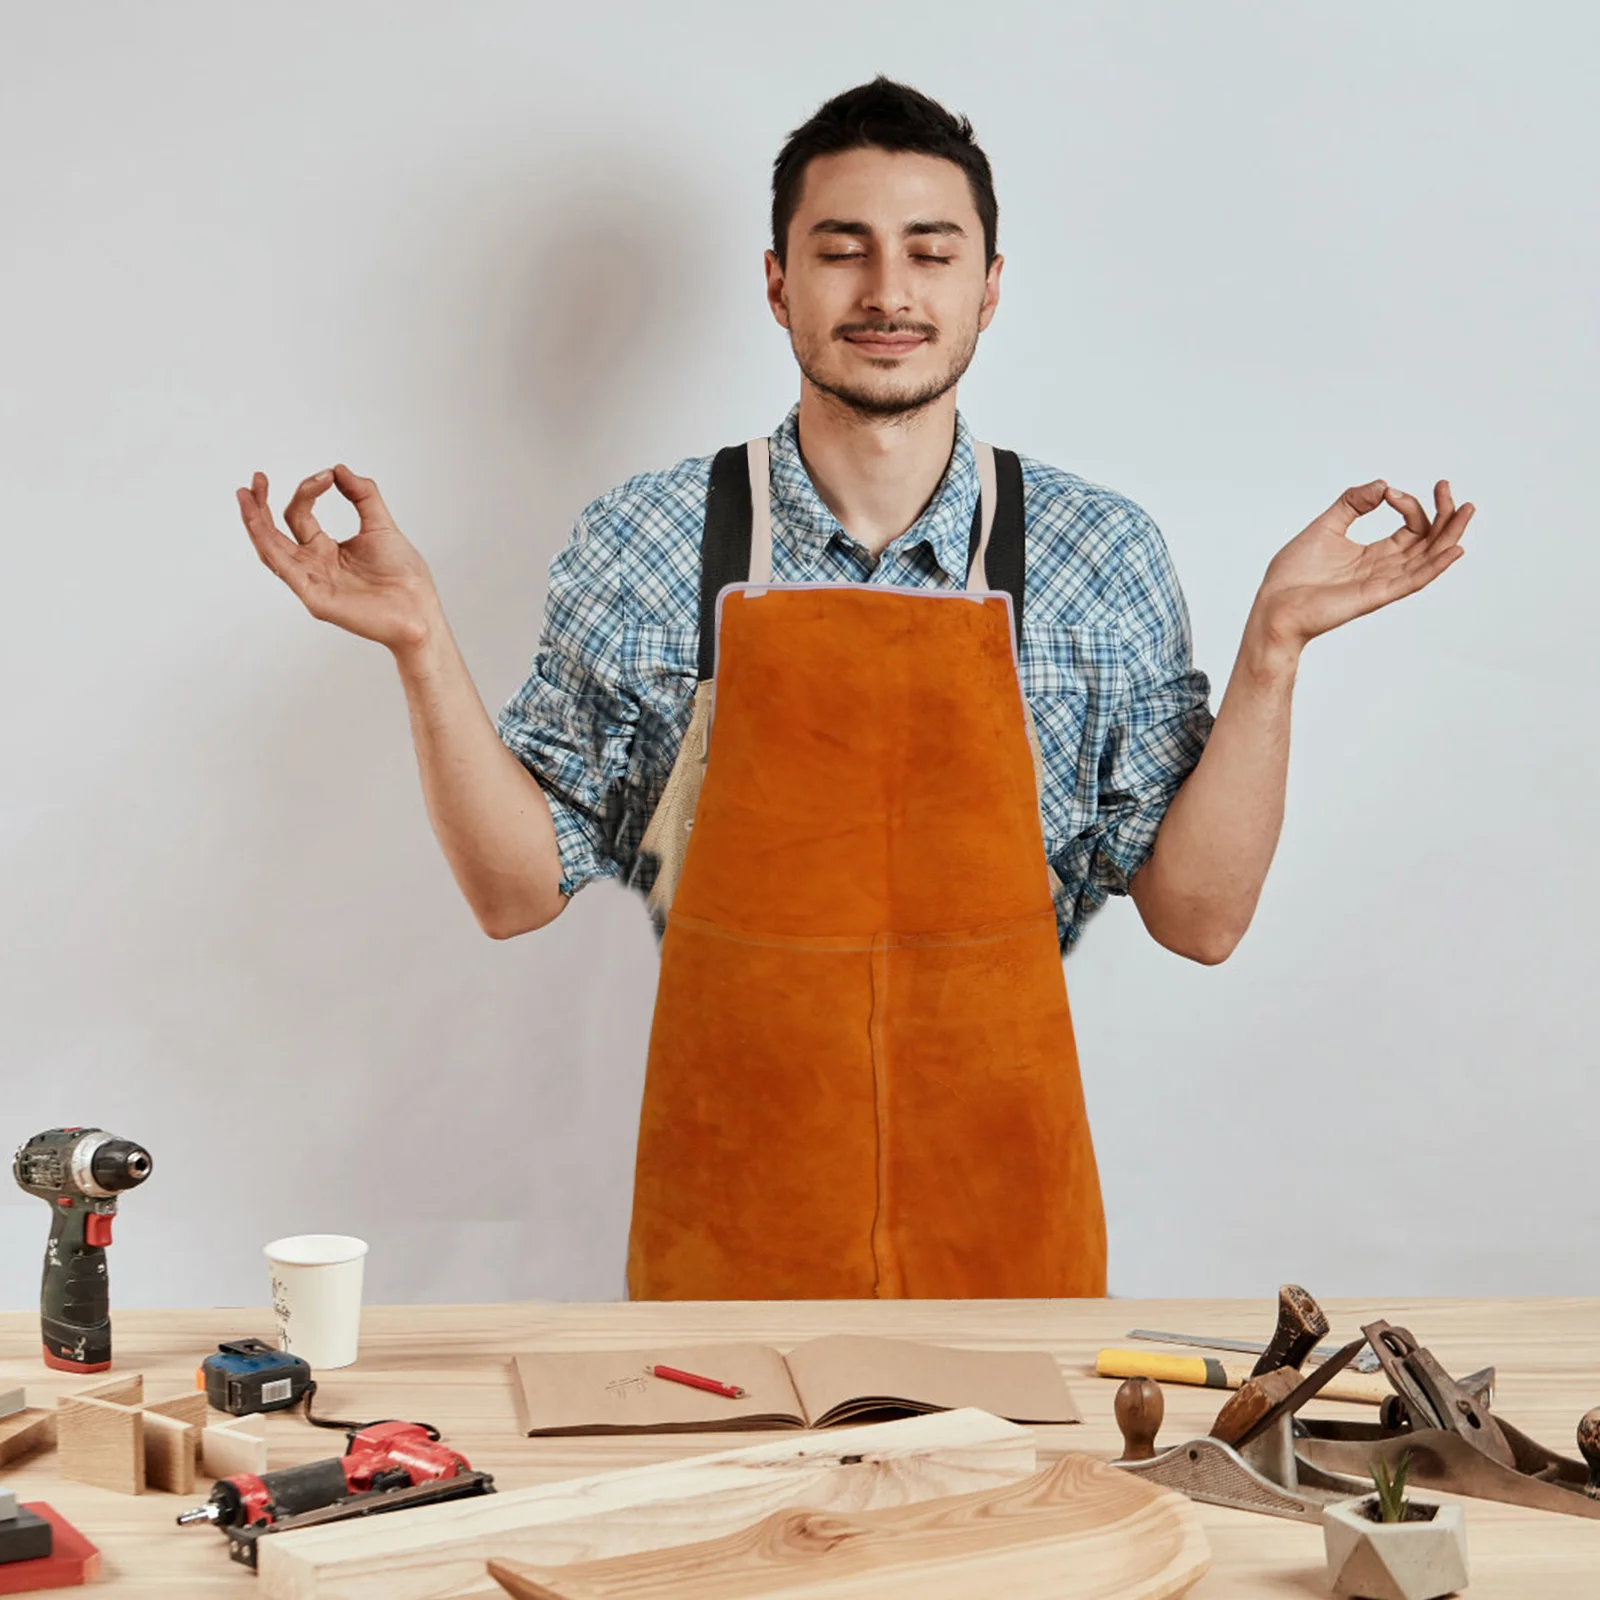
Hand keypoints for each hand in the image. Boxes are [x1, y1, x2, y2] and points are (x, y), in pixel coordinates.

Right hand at [238, 465, 439, 652]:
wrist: (421, 610)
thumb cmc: (405, 577)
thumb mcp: (382, 525)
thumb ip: (362, 495)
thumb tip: (338, 468)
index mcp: (325, 549)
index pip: (299, 515)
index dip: (308, 490)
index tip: (329, 475)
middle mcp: (313, 565)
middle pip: (274, 533)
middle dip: (260, 505)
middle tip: (257, 478)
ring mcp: (311, 582)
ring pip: (271, 549)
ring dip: (255, 522)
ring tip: (246, 495)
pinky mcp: (316, 598)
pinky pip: (285, 569)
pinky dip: (268, 544)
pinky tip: (259, 523)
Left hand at [1252, 479, 1472, 652]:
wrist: (1273, 605)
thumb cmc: (1293, 575)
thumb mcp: (1325, 526)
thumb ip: (1352, 503)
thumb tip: (1382, 485)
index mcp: (1373, 554)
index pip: (1410, 528)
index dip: (1409, 505)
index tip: (1390, 492)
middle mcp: (1383, 569)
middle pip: (1427, 542)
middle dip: (1443, 516)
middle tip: (1448, 489)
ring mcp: (1382, 583)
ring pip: (1428, 559)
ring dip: (1449, 535)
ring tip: (1466, 509)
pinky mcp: (1376, 596)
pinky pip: (1414, 580)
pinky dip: (1436, 566)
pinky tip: (1454, 549)